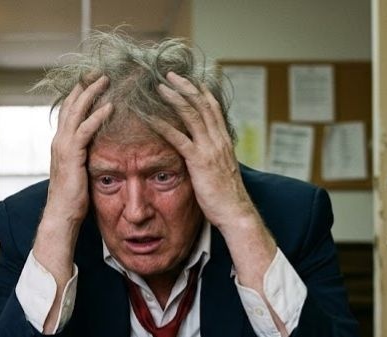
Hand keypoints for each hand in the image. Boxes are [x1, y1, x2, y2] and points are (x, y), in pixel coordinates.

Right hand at [44, 76, 113, 225]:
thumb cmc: (73, 198)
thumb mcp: (79, 170)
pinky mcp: (72, 155)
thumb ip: (85, 156)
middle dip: (84, 85)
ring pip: (76, 111)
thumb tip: (99, 150)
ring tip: (106, 79)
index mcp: (61, 142)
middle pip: (70, 104)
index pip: (69, 110)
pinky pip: (85, 130)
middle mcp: (59, 140)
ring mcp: (63, 146)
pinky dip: (97, 116)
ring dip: (92, 93)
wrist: (62, 214)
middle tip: (99, 70)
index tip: (92, 79)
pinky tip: (110, 106)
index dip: (79, 93)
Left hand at [151, 72, 255, 229]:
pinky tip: (151, 118)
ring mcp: (210, 149)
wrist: (235, 212)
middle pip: (202, 104)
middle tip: (170, 74)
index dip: (201, 92)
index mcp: (224, 141)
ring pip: (191, 115)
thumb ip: (212, 158)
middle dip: (185, 87)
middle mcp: (218, 140)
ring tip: (159, 87)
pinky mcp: (199, 161)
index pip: (213, 108)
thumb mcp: (221, 171)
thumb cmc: (226, 196)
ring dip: (174, 98)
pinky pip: (179, 138)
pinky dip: (164, 125)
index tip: (190, 80)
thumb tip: (204, 154)